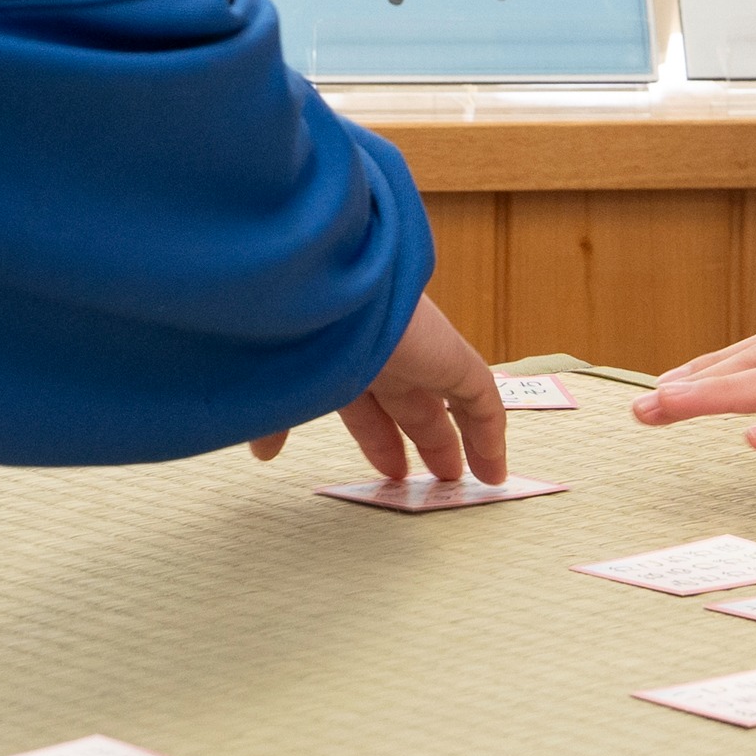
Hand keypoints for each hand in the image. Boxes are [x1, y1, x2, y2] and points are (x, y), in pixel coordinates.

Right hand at [248, 297, 509, 483]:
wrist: (314, 278)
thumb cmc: (283, 328)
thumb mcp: (275, 383)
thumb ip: (275, 419)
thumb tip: (262, 452)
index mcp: (341, 351)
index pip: (366, 403)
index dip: (377, 439)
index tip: (387, 472)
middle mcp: (382, 348)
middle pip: (409, 404)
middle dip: (420, 440)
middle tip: (431, 477)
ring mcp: (416, 347)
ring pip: (446, 401)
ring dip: (455, 441)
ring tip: (470, 477)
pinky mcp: (447, 353)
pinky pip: (480, 396)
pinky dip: (489, 432)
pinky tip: (493, 470)